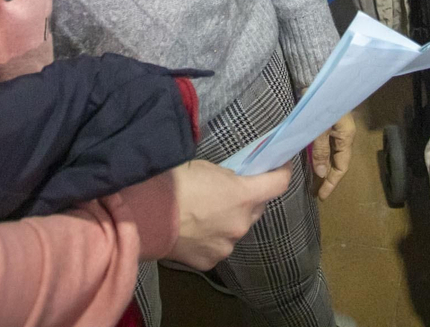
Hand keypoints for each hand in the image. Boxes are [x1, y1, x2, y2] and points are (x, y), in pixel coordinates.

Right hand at [168, 161, 289, 269]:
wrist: (147, 215)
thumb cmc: (176, 183)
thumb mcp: (207, 168)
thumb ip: (228, 178)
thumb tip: (233, 184)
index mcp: (244, 196)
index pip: (278, 184)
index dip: (282, 173)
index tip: (280, 166)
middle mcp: (242, 224)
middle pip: (256, 209)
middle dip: (248, 201)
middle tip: (229, 193)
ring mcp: (227, 245)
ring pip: (236, 230)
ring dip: (228, 222)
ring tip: (203, 215)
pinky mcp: (210, 261)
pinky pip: (218, 247)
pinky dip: (211, 240)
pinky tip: (193, 232)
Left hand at [309, 111, 354, 199]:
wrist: (318, 78)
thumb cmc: (321, 104)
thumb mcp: (320, 128)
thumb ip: (321, 150)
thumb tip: (321, 173)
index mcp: (346, 137)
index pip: (342, 167)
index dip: (332, 183)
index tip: (322, 197)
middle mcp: (344, 135)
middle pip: (338, 162)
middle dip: (328, 177)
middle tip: (316, 192)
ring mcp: (337, 129)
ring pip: (332, 154)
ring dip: (323, 167)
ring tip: (314, 181)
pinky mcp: (328, 123)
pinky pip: (326, 145)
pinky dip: (320, 155)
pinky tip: (313, 161)